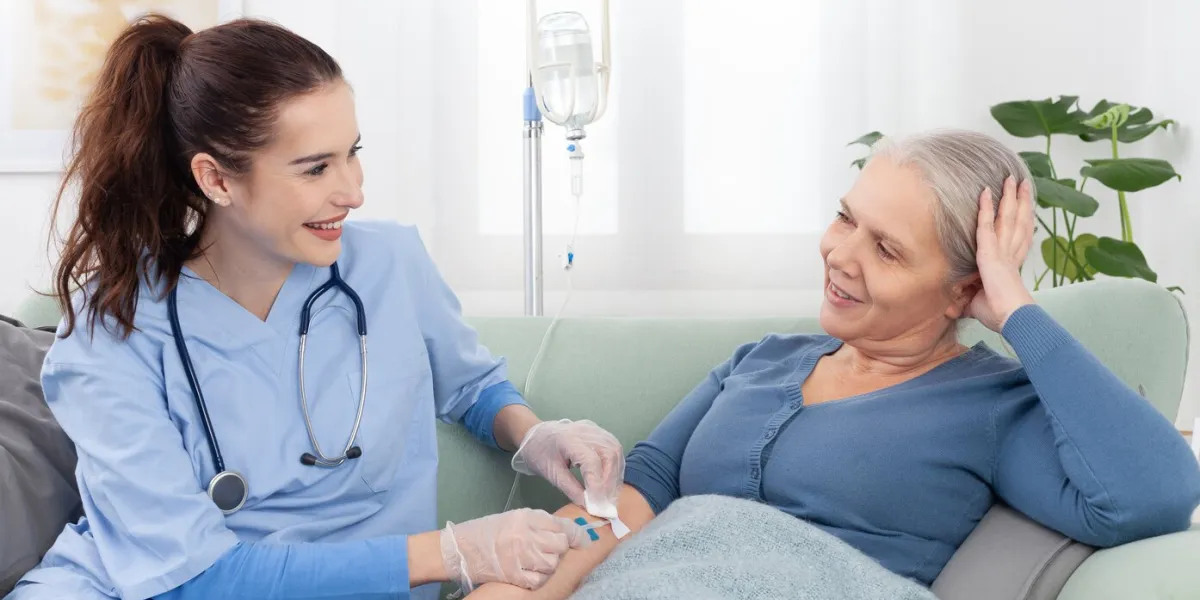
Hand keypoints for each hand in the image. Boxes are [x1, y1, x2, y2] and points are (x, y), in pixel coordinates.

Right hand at [440, 508, 591, 591]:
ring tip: (537, 561)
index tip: (583, 540)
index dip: (577, 534)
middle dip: (560, 549)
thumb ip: (539, 522)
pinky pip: (539, 580)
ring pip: (552, 564)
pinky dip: (539, 578)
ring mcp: (519, 556)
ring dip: (549, 564)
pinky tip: (531, 573)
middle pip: (561, 545)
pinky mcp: (513, 574)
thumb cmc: (488, 531)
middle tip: (550, 550)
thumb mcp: (514, 518)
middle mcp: (525, 535)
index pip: (562, 525)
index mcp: (526, 517)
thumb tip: (567, 530)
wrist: (460, 549)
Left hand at [510, 419, 624, 514]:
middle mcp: (586, 431)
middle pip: (609, 453)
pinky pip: (614, 448)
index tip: (597, 503)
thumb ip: (571, 489)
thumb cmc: (539, 453)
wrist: (535, 435)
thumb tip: (588, 505)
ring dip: (615, 474)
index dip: (597, 483)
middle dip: (610, 480)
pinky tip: (610, 480)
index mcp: (569, 440)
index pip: (592, 461)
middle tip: (606, 500)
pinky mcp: (598, 432)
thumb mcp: (551, 474)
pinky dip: (615, 466)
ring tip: (610, 494)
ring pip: (615, 450)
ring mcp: (594, 429)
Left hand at [966, 176, 1036, 331]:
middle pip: (1018, 220)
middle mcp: (1011, 252)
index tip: (1023, 206)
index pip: (1019, 236)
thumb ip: (964, 302)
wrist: (1013, 317)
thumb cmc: (999, 315)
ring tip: (1011, 178)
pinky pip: (985, 224)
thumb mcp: (977, 306)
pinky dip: (985, 208)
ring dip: (1009, 196)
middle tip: (1021, 181)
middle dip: (1020, 200)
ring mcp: (1003, 250)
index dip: (1023, 219)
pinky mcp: (991, 252)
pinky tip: (985, 192)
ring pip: (1007, 217)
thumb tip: (949, 309)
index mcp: (1012, 263)